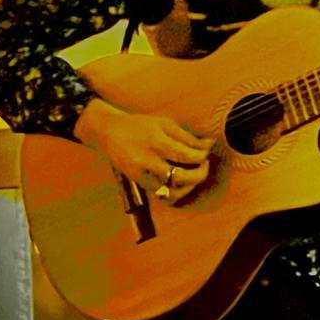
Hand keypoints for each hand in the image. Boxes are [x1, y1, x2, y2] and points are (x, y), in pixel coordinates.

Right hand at [73, 98, 212, 204]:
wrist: (109, 132)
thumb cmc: (140, 126)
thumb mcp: (164, 124)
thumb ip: (188, 137)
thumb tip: (210, 144)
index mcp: (154, 142)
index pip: (186, 155)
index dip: (202, 156)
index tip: (206, 152)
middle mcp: (146, 161)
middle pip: (181, 177)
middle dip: (200, 173)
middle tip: (204, 165)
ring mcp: (141, 175)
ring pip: (172, 192)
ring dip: (189, 186)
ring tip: (194, 175)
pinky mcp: (138, 183)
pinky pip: (162, 196)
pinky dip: (176, 192)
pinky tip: (181, 182)